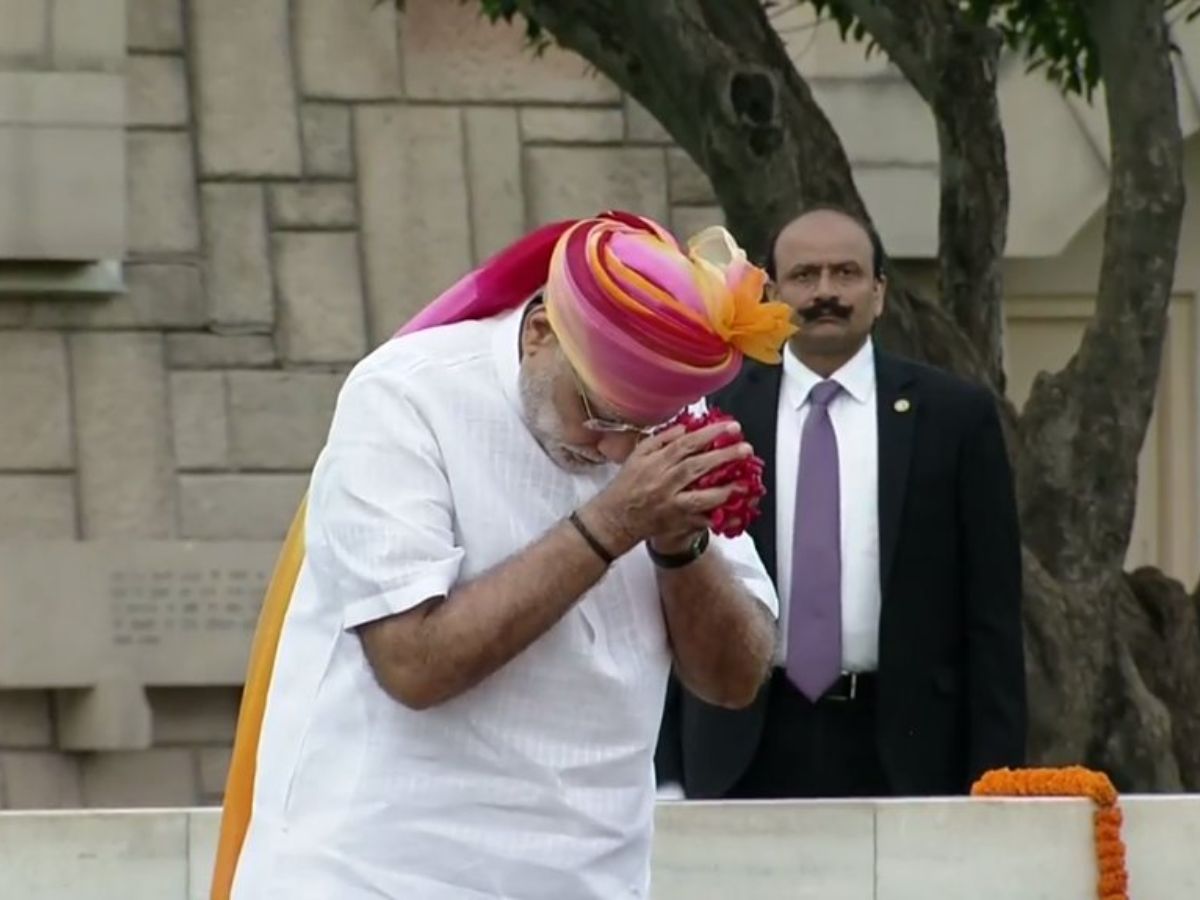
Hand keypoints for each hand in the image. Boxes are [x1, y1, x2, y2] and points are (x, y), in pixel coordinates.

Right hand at [581, 421, 751, 552]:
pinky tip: (736, 512)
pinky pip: (701, 521)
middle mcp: (664, 483)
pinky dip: (718, 517)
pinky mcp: (676, 522)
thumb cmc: (626, 486)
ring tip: (744, 482)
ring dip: (724, 489)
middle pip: (697, 466)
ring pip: (700, 496)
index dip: (710, 434)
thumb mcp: (637, 456)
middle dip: (724, 456)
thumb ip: (660, 440)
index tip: (730, 428)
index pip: (686, 444)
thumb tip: (684, 428)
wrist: (614, 518)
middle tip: (745, 448)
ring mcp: (671, 504)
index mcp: (655, 463)